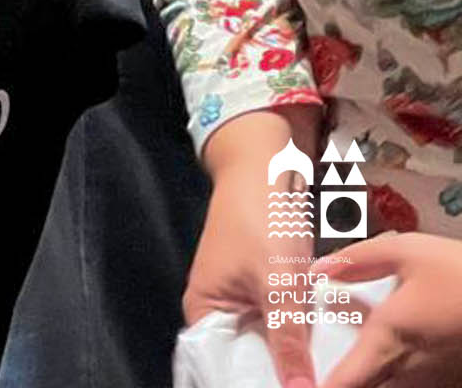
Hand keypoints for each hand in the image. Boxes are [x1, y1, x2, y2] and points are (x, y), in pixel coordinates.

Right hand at [189, 111, 320, 387]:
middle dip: (281, 377)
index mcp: (203, 312)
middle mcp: (218, 312)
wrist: (266, 164)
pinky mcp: (264, 292)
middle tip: (317, 387)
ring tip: (324, 377)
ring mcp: (242, 301)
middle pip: (248, 363)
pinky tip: (327, 353)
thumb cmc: (260, 219)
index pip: (222, 370)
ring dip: (295, 360)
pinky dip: (302, 340)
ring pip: (270, 348)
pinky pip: (282, 329)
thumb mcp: (278, 284)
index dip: (252, 385)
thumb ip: (288, 342)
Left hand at [316, 235, 461, 387]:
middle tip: (330, 370)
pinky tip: (397, 352)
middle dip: (347, 382)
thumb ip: (356, 261)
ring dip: (375, 378)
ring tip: (363, 358)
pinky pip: (418, 384)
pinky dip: (399, 375)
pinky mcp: (454, 380)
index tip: (302, 385)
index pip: (345, 383)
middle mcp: (411, 371)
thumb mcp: (404, 250)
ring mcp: (437, 381)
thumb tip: (317, 271)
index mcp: (390, 340)